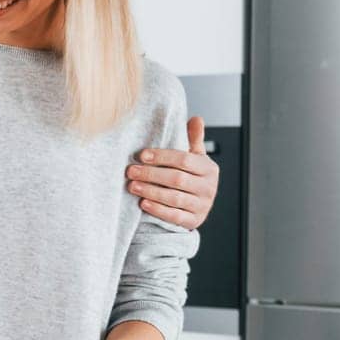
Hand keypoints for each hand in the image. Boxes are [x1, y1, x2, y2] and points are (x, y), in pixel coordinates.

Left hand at [126, 115, 218, 229]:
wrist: (196, 205)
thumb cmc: (191, 176)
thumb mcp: (194, 157)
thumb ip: (193, 139)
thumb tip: (196, 119)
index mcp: (208, 168)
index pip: (185, 160)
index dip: (162, 157)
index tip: (141, 155)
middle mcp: (208, 188)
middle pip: (177, 179)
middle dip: (151, 174)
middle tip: (130, 171)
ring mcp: (202, 206)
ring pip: (174, 198)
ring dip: (151, 191)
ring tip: (132, 186)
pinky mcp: (193, 221)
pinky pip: (175, 216)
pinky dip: (158, 210)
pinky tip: (143, 204)